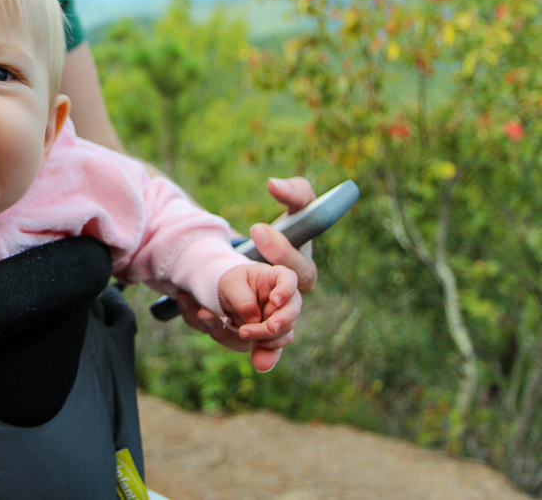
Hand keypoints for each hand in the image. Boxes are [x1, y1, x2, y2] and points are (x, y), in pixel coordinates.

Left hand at [176, 176, 317, 346]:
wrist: (259, 261)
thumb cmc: (286, 230)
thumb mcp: (295, 205)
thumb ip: (294, 193)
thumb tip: (274, 186)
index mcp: (301, 268)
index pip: (298, 267)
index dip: (281, 253)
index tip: (258, 230)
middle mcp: (292, 297)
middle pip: (291, 307)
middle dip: (280, 305)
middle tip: (264, 299)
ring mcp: (278, 316)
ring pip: (278, 332)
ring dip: (267, 335)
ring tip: (246, 331)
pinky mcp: (262, 331)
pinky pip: (265, 346)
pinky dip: (264, 355)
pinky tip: (257, 362)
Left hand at [218, 263, 301, 372]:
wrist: (224, 300)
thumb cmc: (230, 284)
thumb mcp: (230, 285)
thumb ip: (242, 300)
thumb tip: (255, 320)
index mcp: (273, 278)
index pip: (289, 278)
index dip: (286, 290)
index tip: (275, 300)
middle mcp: (283, 299)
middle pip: (291, 310)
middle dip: (280, 321)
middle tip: (268, 327)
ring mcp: (279, 318)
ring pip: (284, 332)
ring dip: (267, 337)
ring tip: (242, 332)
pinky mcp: (272, 336)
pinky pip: (275, 348)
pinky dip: (267, 355)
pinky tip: (259, 363)